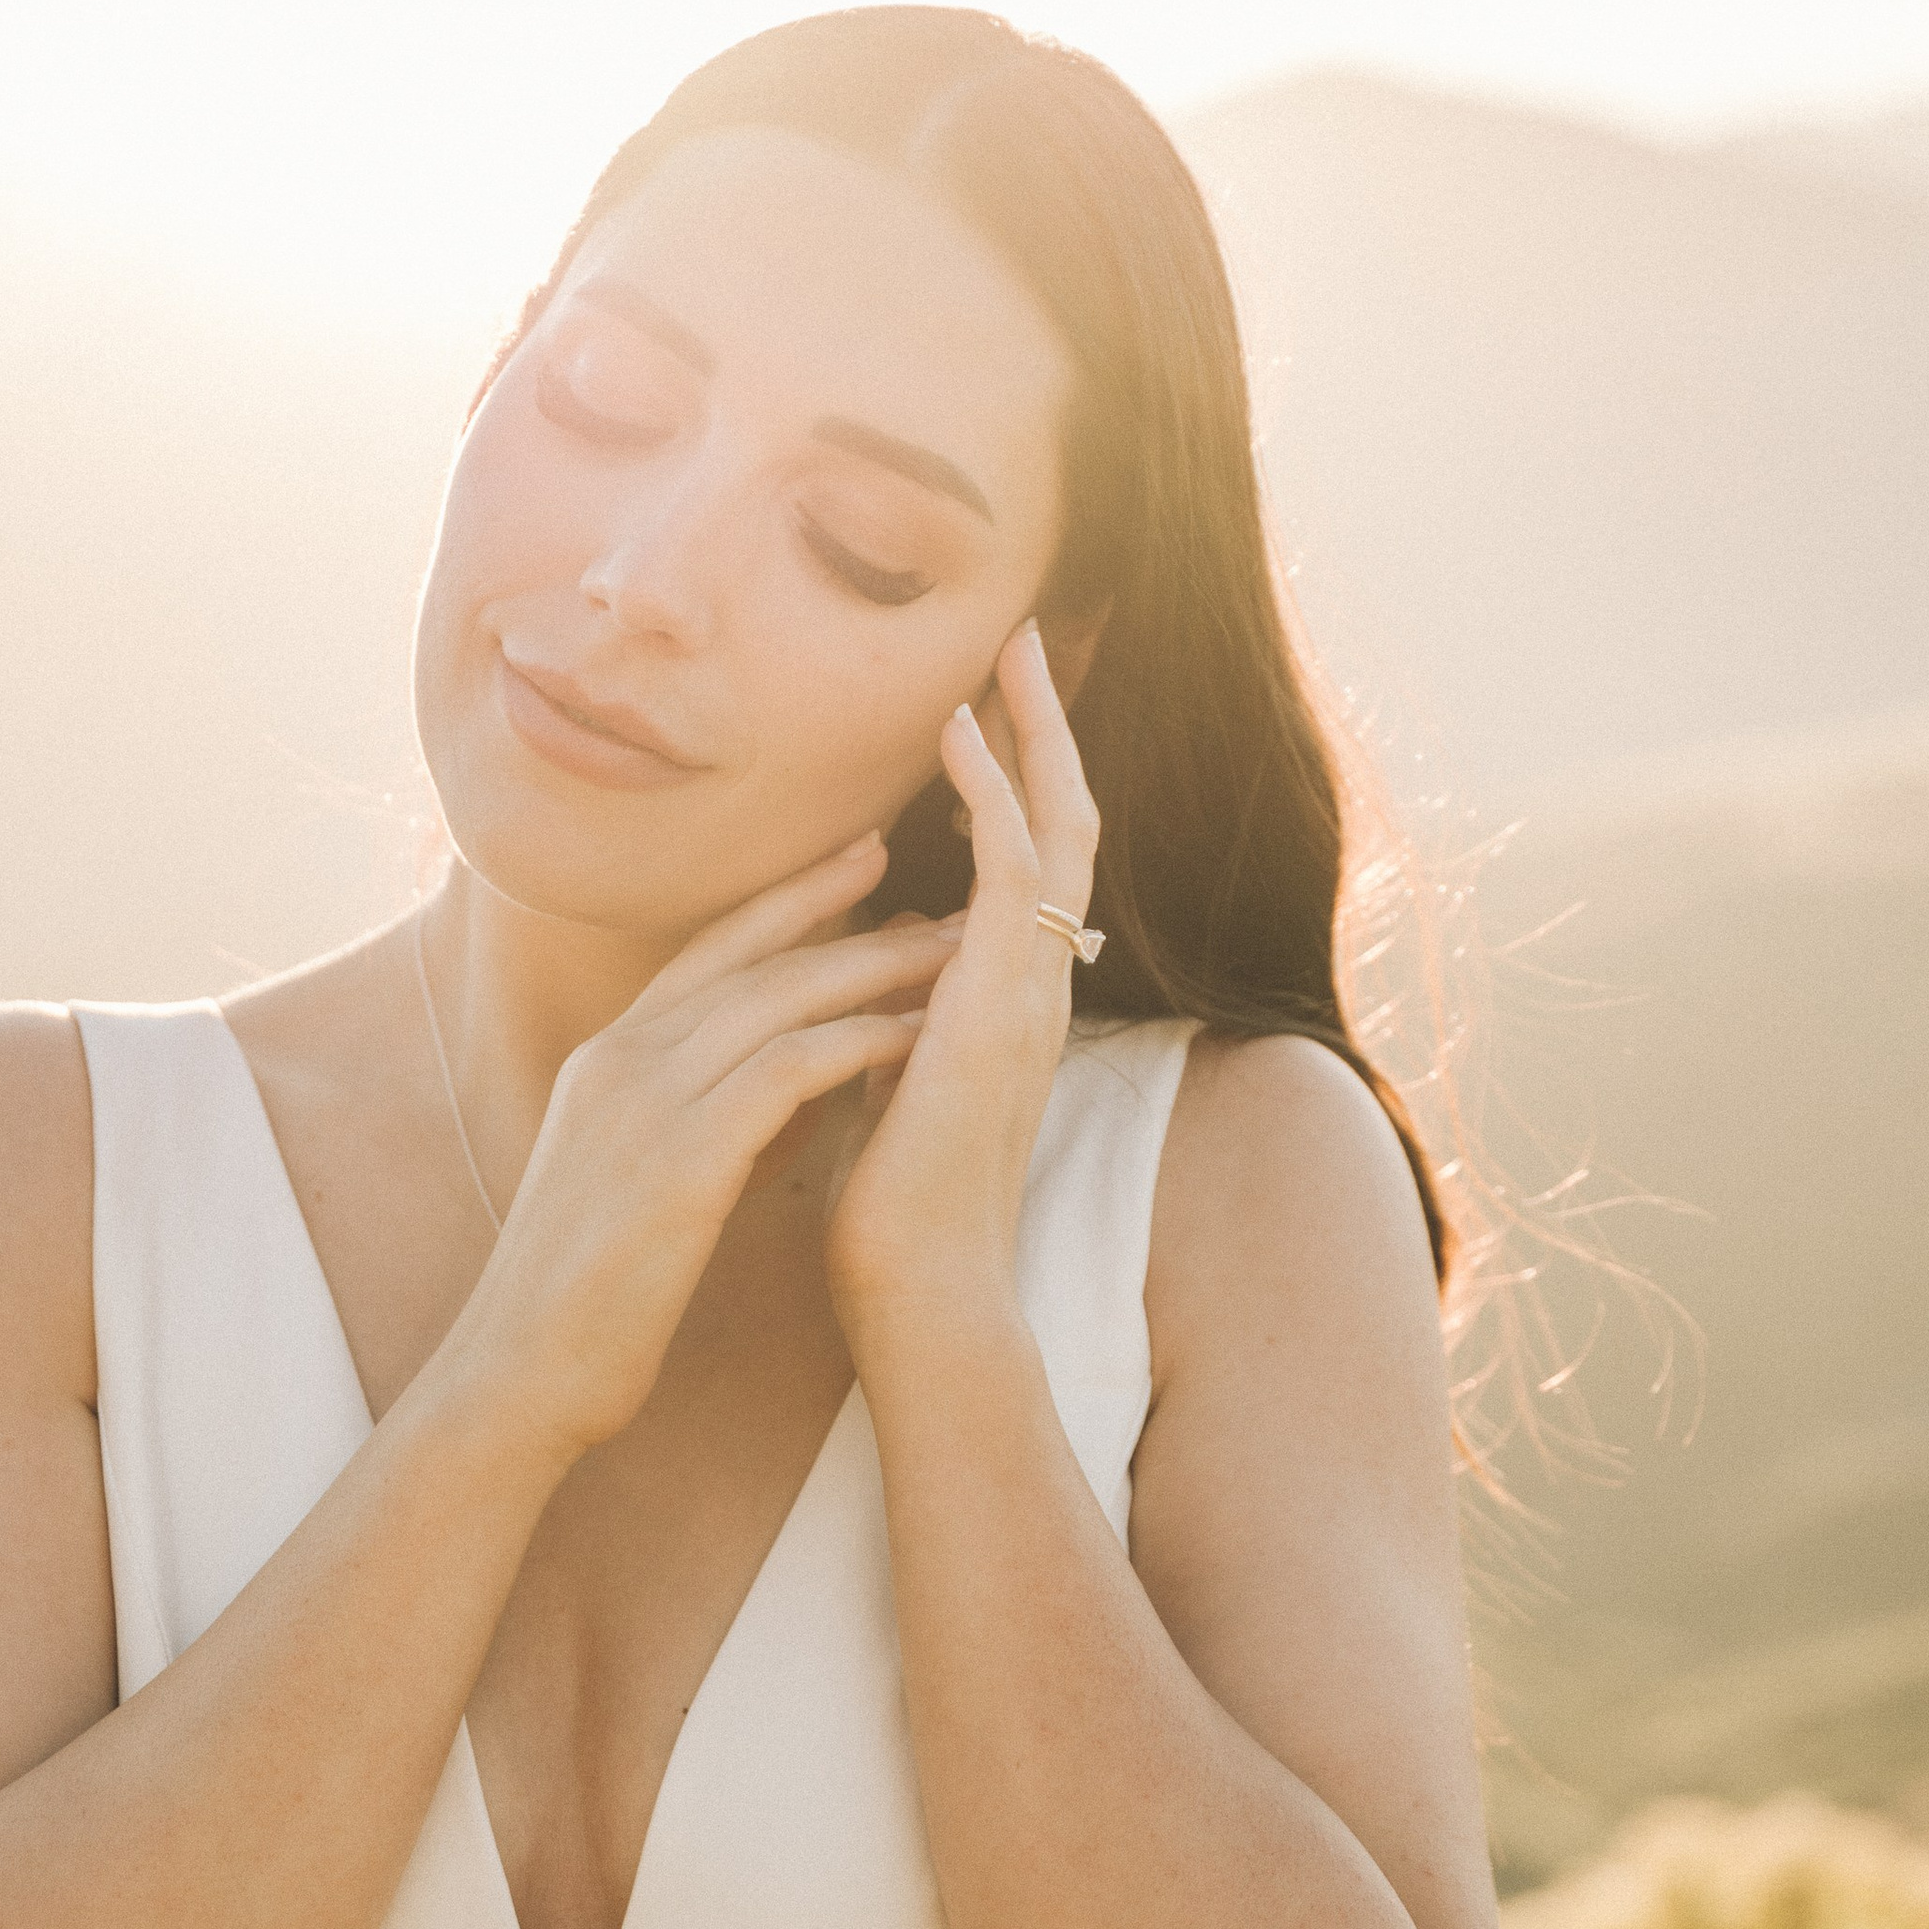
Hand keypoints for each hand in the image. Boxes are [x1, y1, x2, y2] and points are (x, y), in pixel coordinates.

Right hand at [447, 836, 962, 1458]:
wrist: (522, 1370)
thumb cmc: (589, 1298)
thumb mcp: (644, 1181)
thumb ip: (711, 1122)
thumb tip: (796, 1094)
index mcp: (607, 1059)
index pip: (711, 949)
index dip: (790, 898)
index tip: (860, 856)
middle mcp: (621, 1059)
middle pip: (754, 956)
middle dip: (850, 912)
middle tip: (936, 886)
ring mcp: (643, 1101)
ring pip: (779, 999)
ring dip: (877, 969)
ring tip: (957, 952)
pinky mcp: (678, 1157)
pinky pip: (788, 1070)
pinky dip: (860, 1042)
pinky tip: (921, 1035)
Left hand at [823, 621, 1100, 1345]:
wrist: (917, 1288)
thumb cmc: (893, 1211)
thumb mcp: (892, 1086)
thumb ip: (897, 1024)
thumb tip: (866, 989)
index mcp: (1011, 1003)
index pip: (1028, 864)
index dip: (1014, 781)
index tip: (980, 711)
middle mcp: (1037, 986)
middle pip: (1062, 824)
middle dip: (1044, 731)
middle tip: (1024, 639)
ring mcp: (1031, 992)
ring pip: (1055, 826)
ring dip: (1031, 733)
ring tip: (1007, 650)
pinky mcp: (1002, 1002)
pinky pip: (1011, 869)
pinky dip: (988, 793)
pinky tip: (954, 735)